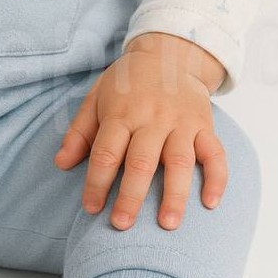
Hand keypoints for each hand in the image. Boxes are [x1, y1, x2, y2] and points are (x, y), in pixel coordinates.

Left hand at [53, 32, 226, 230]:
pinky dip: (216, 178)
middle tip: (122, 225)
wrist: (169, 52)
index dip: (96, 182)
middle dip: (131, 196)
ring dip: (174, 194)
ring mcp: (181, 122)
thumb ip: (79, 131)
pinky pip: (215, 153)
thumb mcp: (96, 97)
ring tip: (167, 224)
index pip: (106, 152)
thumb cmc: (127, 82)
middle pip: (141, 161)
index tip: (91, 208)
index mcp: (121, 113)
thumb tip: (61, 164)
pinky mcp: (204, 125)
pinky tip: (210, 203)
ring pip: (179, 161)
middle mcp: (152, 118)